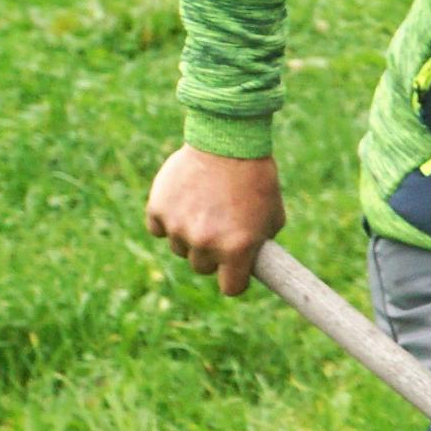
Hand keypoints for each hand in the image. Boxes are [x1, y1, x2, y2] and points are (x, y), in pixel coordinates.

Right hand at [146, 147, 283, 293]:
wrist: (228, 142)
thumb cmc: (256, 180)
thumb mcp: (273, 217)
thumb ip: (259, 246)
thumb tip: (252, 267)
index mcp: (237, 248)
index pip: (230, 288)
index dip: (234, 279)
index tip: (235, 271)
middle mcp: (205, 242)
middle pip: (203, 268)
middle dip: (213, 255)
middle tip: (221, 230)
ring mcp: (179, 226)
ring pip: (180, 249)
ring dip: (190, 236)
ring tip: (205, 209)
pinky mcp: (157, 209)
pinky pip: (159, 229)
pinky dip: (169, 220)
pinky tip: (184, 202)